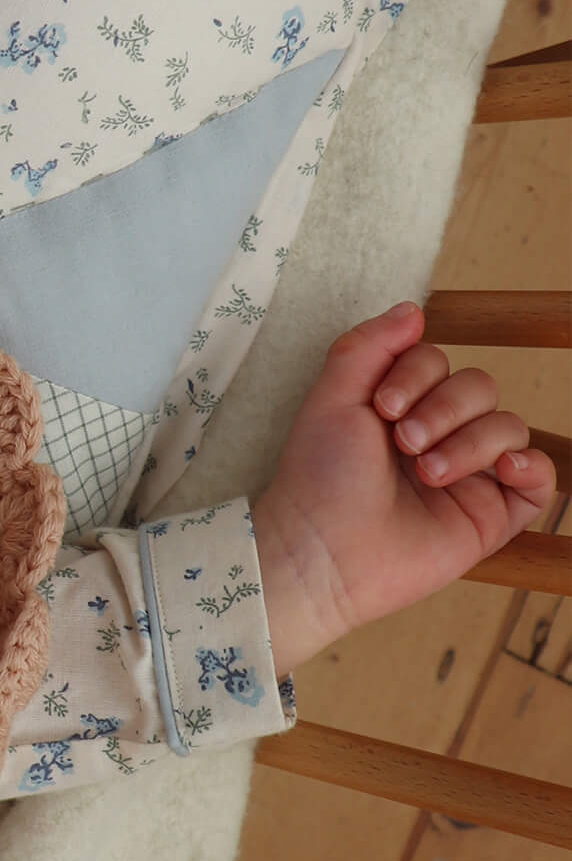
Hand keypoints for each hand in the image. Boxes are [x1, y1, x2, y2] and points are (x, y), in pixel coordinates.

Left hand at [251, 301, 556, 673]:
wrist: (324, 550)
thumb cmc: (320, 477)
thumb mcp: (332, 398)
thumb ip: (369, 346)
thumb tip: (413, 310)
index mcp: (400, 406)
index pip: (438, 361)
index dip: (416, 376)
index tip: (382, 410)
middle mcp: (438, 435)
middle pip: (479, 387)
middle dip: (444, 409)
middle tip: (403, 444)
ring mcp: (468, 475)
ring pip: (508, 426)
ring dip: (469, 444)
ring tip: (426, 474)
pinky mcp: (492, 515)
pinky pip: (539, 477)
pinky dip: (529, 466)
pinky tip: (500, 470)